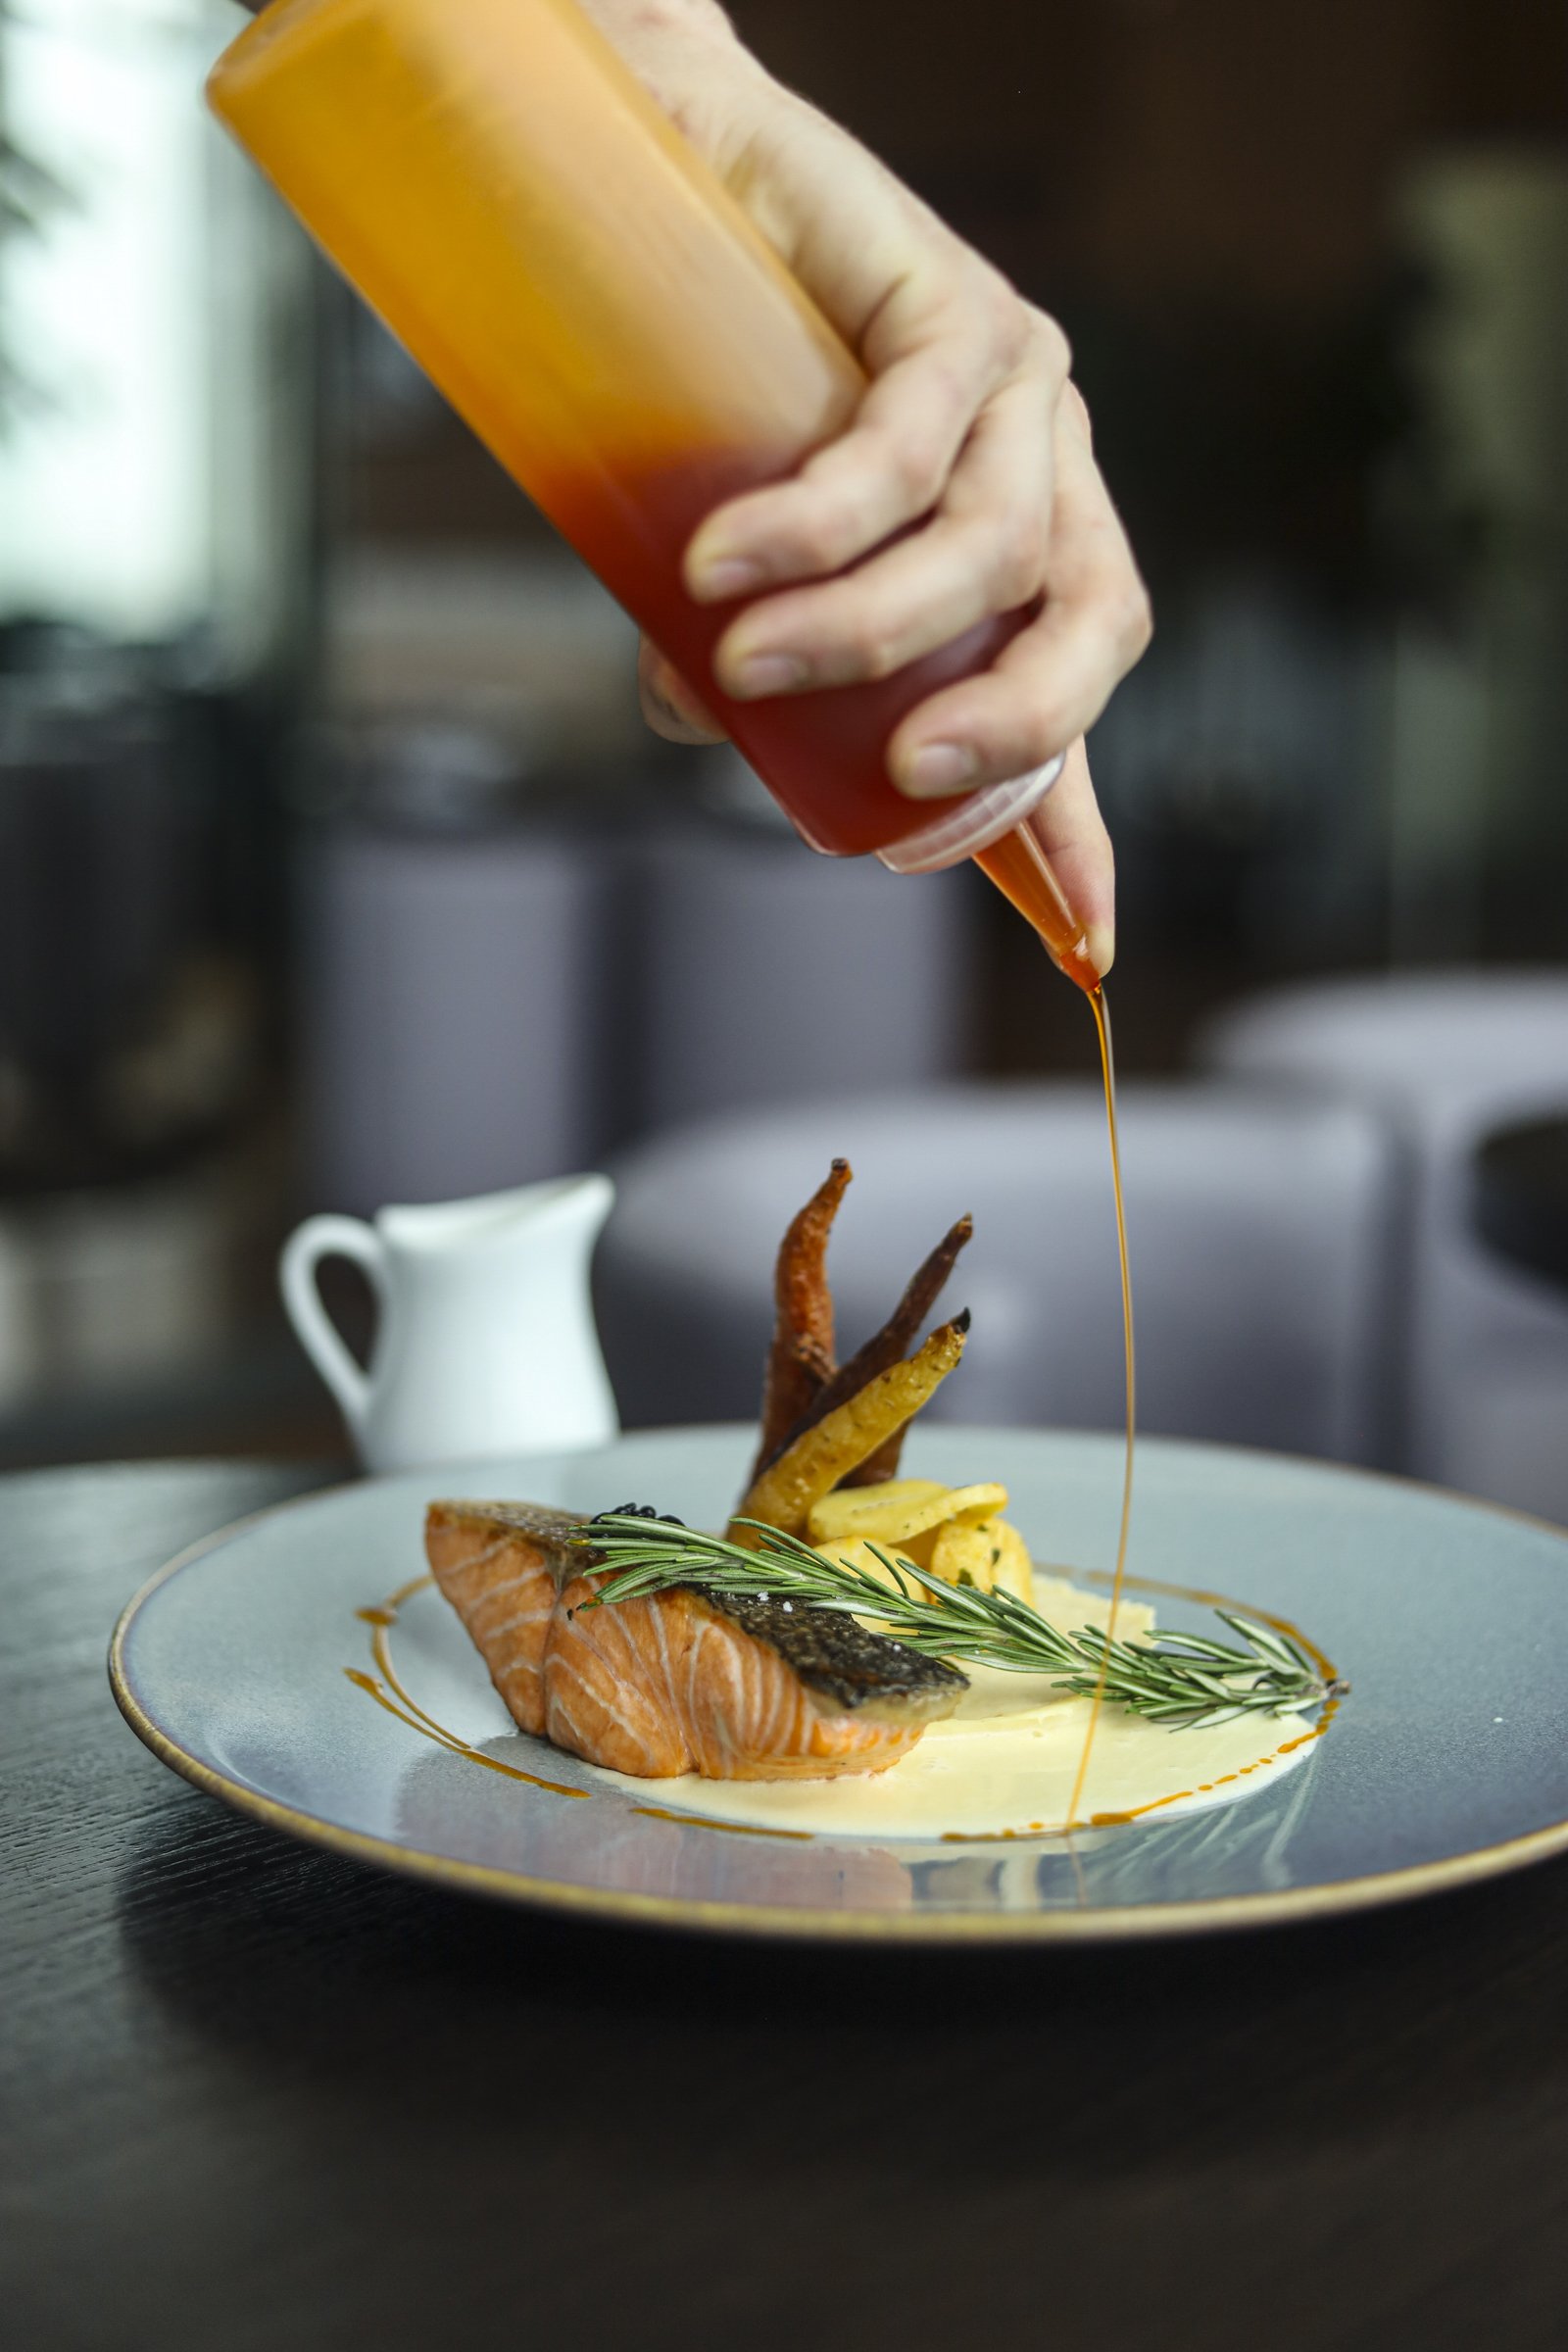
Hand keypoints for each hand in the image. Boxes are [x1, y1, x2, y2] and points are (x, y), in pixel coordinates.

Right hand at [586, 3, 1147, 974]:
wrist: (686, 168)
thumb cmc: (724, 381)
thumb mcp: (753, 554)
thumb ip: (744, 646)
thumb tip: (690, 724)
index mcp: (1021, 544)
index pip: (1074, 687)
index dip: (1086, 820)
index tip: (1091, 936)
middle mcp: (1045, 468)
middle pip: (1094, 617)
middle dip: (1017, 722)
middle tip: (906, 776)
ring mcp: (1016, 384)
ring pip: (996, 541)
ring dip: (867, 626)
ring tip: (741, 656)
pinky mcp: (955, 299)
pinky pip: (913, 437)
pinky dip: (822, 518)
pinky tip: (730, 559)